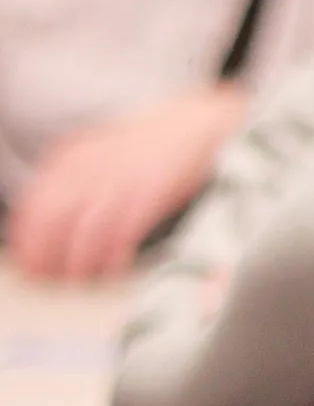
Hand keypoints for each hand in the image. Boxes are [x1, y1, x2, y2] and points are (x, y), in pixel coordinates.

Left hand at [9, 83, 244, 279]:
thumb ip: (71, 181)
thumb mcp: (98, 155)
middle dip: (45, 254)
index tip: (26, 261)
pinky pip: (121, 234)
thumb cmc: (148, 148)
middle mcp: (89, 168)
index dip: (26, 238)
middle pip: (52, 220)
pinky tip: (110, 269)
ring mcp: (119, 181)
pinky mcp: (149, 194)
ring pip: (84, 232)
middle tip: (46, 277)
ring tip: (77, 279)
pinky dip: (112, 257)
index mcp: (72, 157)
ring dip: (77, 262)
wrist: (195, 126)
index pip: (33, 204)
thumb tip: (48, 223)